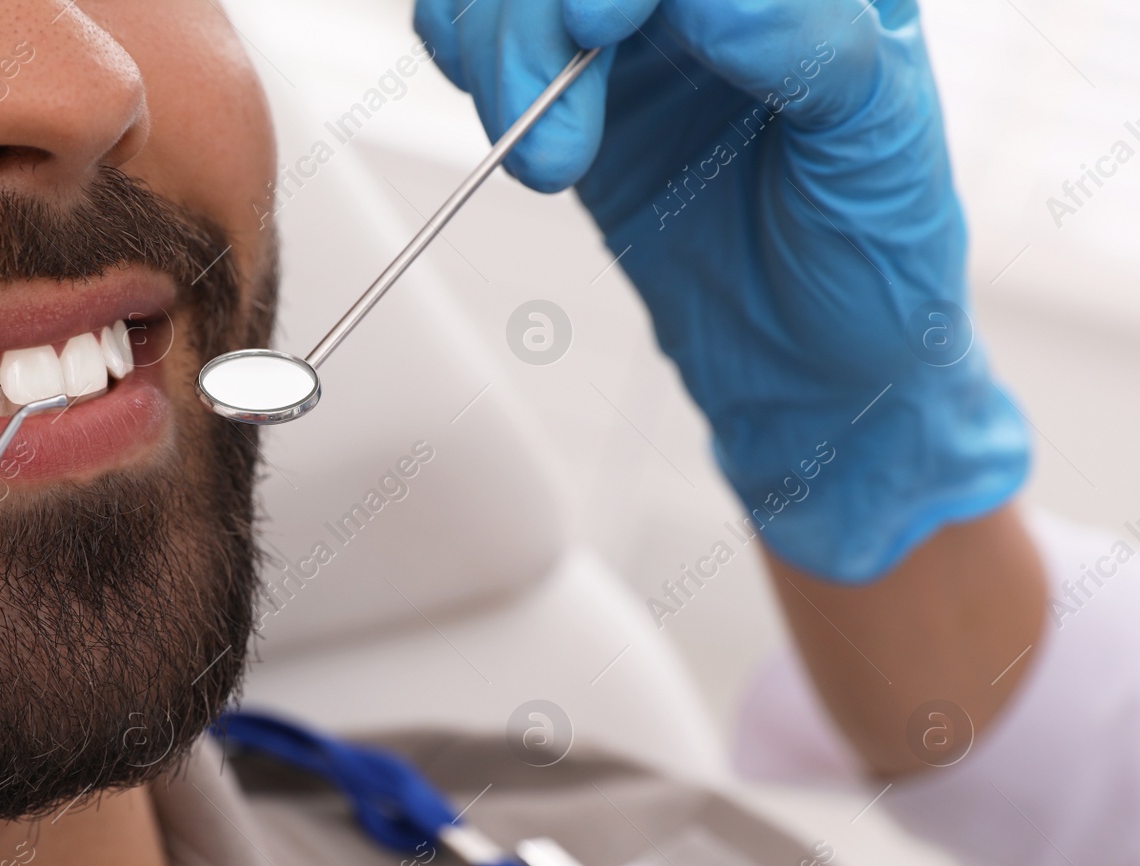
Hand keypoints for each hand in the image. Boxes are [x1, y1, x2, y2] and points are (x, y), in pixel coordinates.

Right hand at [415, 0, 1029, 581]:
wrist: (808, 362)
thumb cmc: (871, 255)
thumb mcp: (875, 145)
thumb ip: (807, 46)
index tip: (592, 26)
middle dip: (533, 24)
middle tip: (552, 150)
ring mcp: (638, 31)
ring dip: (495, 53)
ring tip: (544, 169)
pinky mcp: (576, 85)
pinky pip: (479, 28)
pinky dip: (460, 49)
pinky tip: (502, 115)